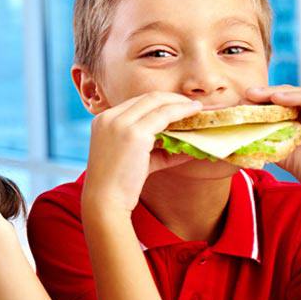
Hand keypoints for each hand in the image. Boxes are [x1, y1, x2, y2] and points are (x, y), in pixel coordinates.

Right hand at [82, 92, 202, 212]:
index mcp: (103, 120)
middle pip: (147, 97)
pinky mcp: (134, 134)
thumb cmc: (118, 184)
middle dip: (172, 98)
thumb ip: (156, 149)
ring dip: (180, 103)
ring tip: (197, 108)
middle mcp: (110, 117)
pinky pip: (165, 116)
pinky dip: (182, 113)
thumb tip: (184, 145)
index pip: (136, 102)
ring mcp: (120, 124)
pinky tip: (194, 115)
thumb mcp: (134, 159)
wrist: (104, 201)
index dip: (159, 101)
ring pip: (157, 102)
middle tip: (192, 105)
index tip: (176, 106)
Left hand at [247, 85, 300, 204]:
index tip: (237, 105)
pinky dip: (300, 97)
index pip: (278, 106)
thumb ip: (268, 142)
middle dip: (264, 95)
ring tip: (255, 94)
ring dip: (277, 93)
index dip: (258, 103)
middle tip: (244, 95)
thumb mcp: (287, 155)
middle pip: (287, 97)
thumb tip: (238, 137)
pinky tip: (279, 98)